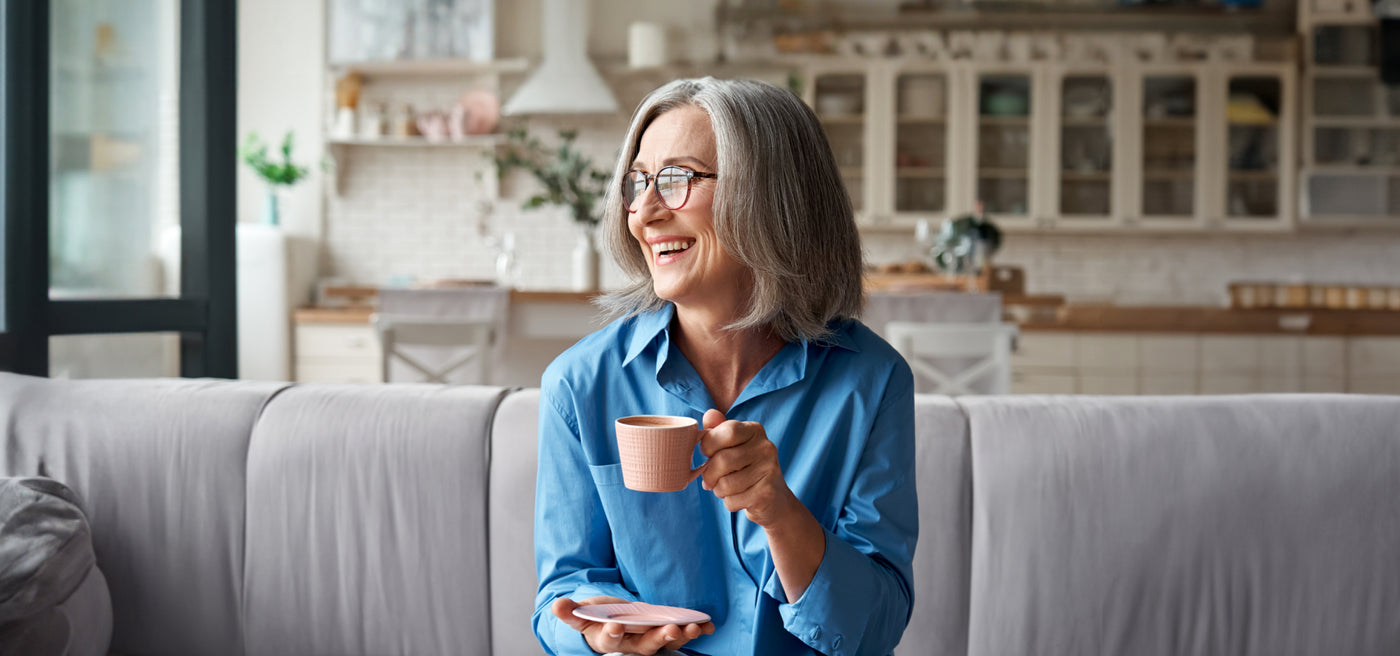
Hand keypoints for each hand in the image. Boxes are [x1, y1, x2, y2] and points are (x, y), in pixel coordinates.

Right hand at [551, 596, 713, 654]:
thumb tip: (556, 605)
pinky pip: (681, 634)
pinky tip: (708, 625)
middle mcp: (631, 644)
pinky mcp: (664, 632)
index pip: (610, 641)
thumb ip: (570, 612)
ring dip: (681, 635)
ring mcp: (650, 639)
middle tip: (670, 630)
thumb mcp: (581, 614)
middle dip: (658, 639)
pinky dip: (696, 630)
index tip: (616, 626)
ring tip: (694, 627)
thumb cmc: (596, 618)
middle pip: (645, 646)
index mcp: (608, 640)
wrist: (610, 621)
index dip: (612, 635)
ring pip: (666, 642)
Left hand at [698, 409, 798, 527]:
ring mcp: (769, 470)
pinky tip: (740, 498)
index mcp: (755, 430)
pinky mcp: (767, 494)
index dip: (709, 445)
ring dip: (719, 490)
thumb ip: (719, 430)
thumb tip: (709, 414)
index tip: (708, 454)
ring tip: (727, 488)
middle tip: (711, 479)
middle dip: (709, 474)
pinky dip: (729, 503)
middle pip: (722, 460)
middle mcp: (766, 447)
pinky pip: (732, 501)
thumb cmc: (746, 469)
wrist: (774, 500)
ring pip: (725, 484)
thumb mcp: (733, 446)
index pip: (727, 431)